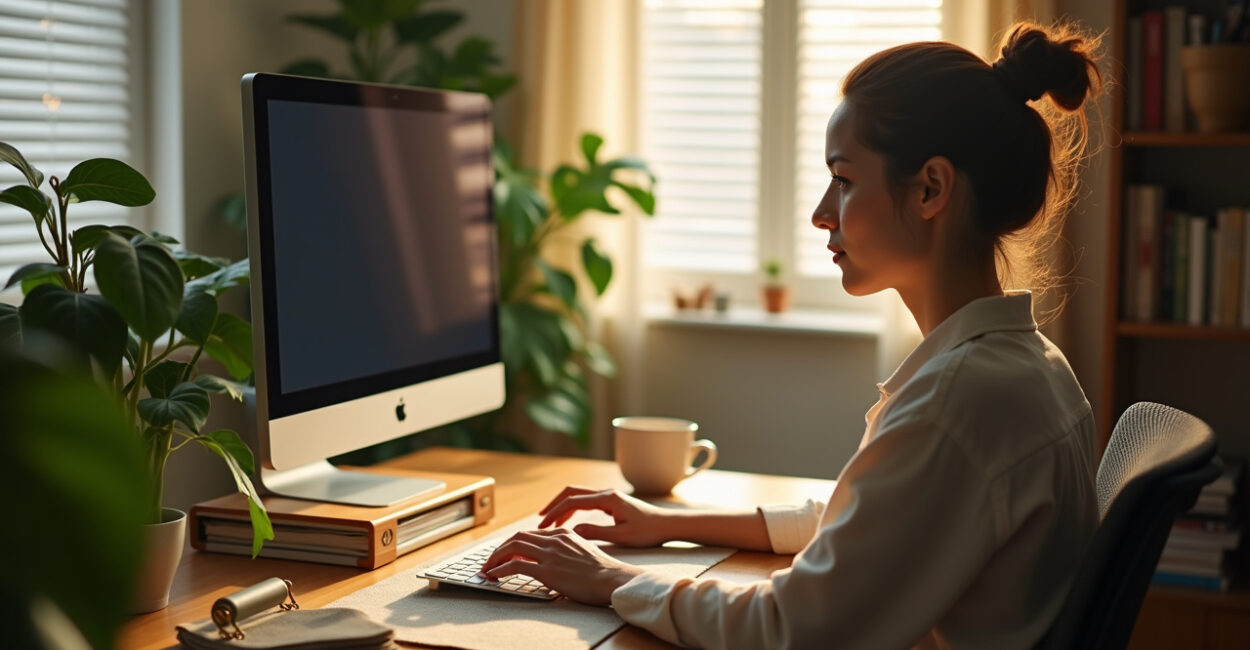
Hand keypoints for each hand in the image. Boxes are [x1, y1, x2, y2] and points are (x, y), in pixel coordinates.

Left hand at [480, 528, 644, 605]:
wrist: (612, 579)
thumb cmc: (603, 572)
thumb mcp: (584, 552)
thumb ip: (568, 550)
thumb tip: (555, 560)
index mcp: (563, 534)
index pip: (530, 534)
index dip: (513, 544)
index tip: (505, 554)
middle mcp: (554, 539)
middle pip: (517, 537)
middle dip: (500, 549)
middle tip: (490, 561)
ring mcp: (550, 554)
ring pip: (512, 547)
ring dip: (495, 558)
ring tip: (487, 569)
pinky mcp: (547, 570)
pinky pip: (515, 565)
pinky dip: (500, 570)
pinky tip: (493, 576)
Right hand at [537, 486, 672, 546]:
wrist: (668, 525)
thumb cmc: (648, 532)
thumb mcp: (621, 536)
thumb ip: (596, 533)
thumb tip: (572, 532)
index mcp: (607, 499)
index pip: (573, 502)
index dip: (555, 513)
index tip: (543, 526)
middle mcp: (606, 493)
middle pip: (572, 492)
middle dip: (554, 505)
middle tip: (540, 521)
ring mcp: (609, 496)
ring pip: (578, 496)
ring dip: (562, 507)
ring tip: (550, 524)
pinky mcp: (612, 502)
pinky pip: (586, 501)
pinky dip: (573, 509)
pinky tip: (569, 523)